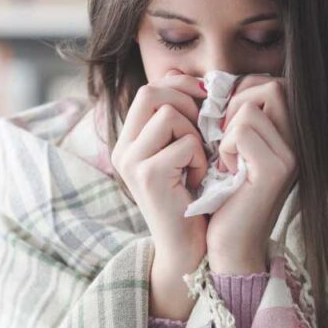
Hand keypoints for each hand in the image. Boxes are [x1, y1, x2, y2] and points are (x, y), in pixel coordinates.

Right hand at [111, 68, 208, 318]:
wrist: (188, 249)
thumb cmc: (193, 199)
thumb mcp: (183, 152)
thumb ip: (181, 118)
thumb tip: (191, 78)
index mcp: (129, 141)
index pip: (149, 88)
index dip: (181, 87)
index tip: (205, 102)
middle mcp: (123, 148)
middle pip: (153, 92)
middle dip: (187, 104)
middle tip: (203, 132)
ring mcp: (131, 161)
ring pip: (171, 115)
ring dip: (195, 136)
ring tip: (197, 163)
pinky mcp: (147, 175)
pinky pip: (185, 143)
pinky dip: (200, 160)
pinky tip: (197, 181)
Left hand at [206, 74, 297, 274]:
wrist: (228, 244)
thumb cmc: (221, 195)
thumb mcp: (229, 148)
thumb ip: (232, 115)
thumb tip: (212, 80)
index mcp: (289, 134)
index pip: (271, 83)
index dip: (241, 93)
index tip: (224, 124)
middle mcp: (298, 142)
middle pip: (269, 86)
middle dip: (235, 104)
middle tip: (223, 138)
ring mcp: (291, 155)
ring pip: (250, 106)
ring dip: (227, 131)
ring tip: (228, 159)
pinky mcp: (276, 170)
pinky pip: (242, 130)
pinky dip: (225, 147)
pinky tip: (228, 171)